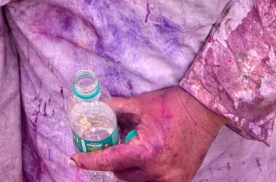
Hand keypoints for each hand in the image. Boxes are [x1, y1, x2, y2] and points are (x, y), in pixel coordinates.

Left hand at [70, 87, 225, 181]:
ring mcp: (172, 179)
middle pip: (122, 175)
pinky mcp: (182, 180)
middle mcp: (159, 171)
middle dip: (111, 163)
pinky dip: (144, 174)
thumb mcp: (140, 104)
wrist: (204, 110)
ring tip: (127, 151)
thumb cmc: (173, 104)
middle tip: (106, 148)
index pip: (110, 161)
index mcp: (146, 151)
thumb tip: (97, 106)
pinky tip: (143, 159)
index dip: (89, 161)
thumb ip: (117, 108)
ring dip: (127, 170)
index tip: (74, 160)